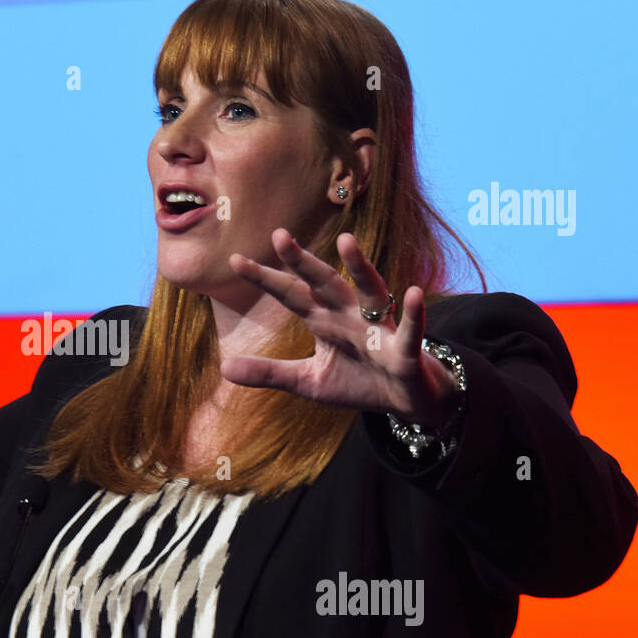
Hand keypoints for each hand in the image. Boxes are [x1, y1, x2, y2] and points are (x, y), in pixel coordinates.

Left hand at [221, 230, 458, 425]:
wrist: (408, 401)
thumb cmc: (360, 383)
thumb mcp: (309, 381)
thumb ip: (270, 373)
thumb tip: (224, 368)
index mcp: (325, 322)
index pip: (291, 295)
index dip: (265, 278)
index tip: (235, 259)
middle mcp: (350, 318)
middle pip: (324, 284)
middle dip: (303, 262)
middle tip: (278, 236)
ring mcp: (379, 331)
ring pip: (369, 292)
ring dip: (360, 267)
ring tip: (346, 241)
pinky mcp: (406, 352)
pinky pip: (409, 331)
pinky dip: (413, 314)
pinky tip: (414, 293)